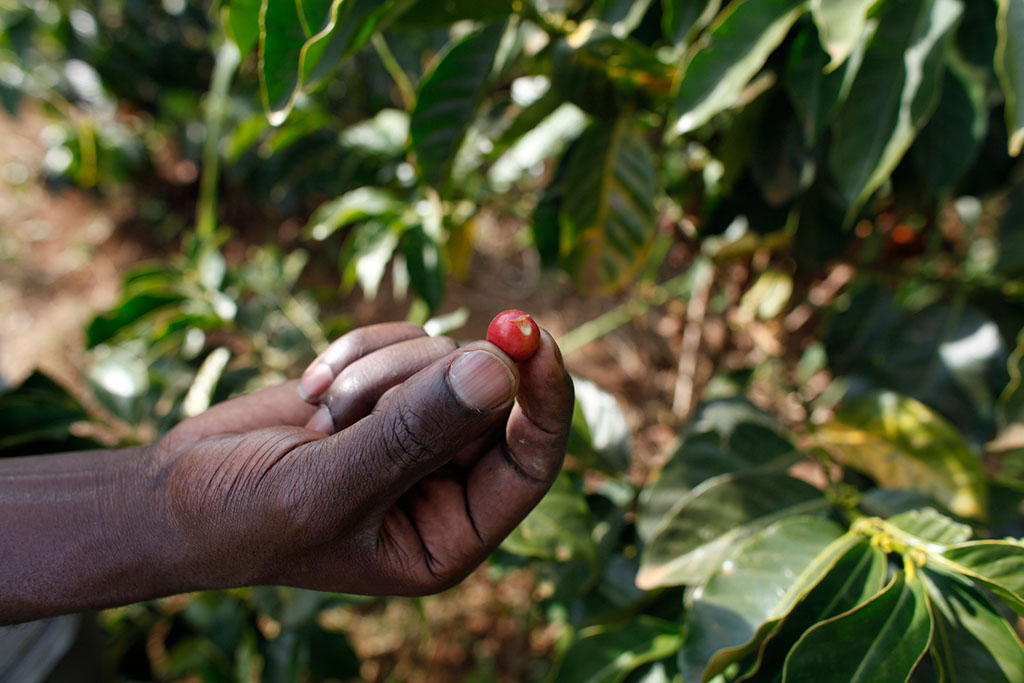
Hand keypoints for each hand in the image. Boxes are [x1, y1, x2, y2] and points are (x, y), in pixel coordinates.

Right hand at [150, 321, 573, 595]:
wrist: (178, 495)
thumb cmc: (247, 519)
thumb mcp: (329, 487)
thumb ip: (412, 434)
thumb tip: (500, 371)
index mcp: (454, 532)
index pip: (533, 460)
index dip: (544, 397)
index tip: (527, 338)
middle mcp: (449, 480)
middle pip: (491, 395)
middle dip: (416, 385)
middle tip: (348, 406)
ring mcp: (420, 429)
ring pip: (445, 356)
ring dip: (376, 371)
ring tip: (320, 416)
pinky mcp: (387, 389)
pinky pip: (405, 338)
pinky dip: (359, 349)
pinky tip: (310, 391)